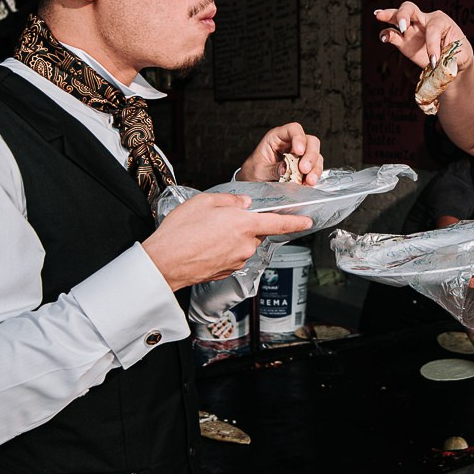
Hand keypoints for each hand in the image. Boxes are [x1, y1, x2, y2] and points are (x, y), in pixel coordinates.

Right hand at [143, 192, 313, 289]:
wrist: (165, 262)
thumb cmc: (181, 231)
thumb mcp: (204, 201)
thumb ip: (229, 201)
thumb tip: (242, 204)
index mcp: (245, 225)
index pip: (280, 224)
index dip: (296, 222)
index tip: (307, 220)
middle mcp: (245, 245)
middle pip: (255, 233)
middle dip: (244, 226)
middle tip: (220, 221)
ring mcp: (237, 261)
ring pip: (243, 245)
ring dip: (231, 238)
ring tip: (207, 234)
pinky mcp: (227, 272)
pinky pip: (232, 256)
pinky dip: (223, 250)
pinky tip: (205, 246)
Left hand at [239, 123, 322, 184]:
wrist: (253, 181)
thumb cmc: (254, 170)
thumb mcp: (260, 170)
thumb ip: (273, 169)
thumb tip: (285, 168)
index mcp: (277, 137)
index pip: (293, 129)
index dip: (299, 138)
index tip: (299, 151)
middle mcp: (291, 143)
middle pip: (310, 142)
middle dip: (310, 156)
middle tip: (304, 169)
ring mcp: (300, 155)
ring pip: (316, 155)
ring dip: (315, 169)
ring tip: (309, 180)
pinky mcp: (304, 166)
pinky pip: (315, 168)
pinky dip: (313, 176)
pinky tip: (308, 183)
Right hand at [374, 2, 473, 74]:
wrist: (453, 61)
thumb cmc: (459, 53)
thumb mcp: (460, 54)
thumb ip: (449, 55)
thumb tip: (435, 61)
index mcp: (440, 20)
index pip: (433, 28)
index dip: (433, 44)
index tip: (434, 61)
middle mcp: (424, 21)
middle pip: (410, 8)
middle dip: (404, 14)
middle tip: (403, 26)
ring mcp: (412, 30)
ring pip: (397, 17)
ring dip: (388, 15)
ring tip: (378, 15)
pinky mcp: (404, 42)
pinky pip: (392, 34)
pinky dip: (386, 34)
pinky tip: (384, 38)